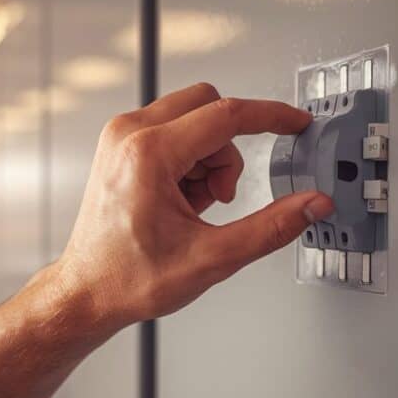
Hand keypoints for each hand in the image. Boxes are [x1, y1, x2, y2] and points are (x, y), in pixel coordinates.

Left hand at [53, 82, 333, 330]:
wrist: (87, 291)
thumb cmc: (128, 278)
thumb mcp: (212, 258)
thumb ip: (271, 228)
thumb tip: (310, 205)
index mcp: (149, 154)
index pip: (228, 114)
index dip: (272, 117)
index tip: (296, 123)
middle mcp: (129, 134)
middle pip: (210, 106)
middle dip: (229, 149)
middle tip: (221, 196)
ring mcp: (120, 136)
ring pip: (193, 116)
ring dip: (209, 157)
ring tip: (194, 206)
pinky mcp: (120, 144)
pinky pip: (173, 128)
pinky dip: (190, 158)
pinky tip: (180, 199)